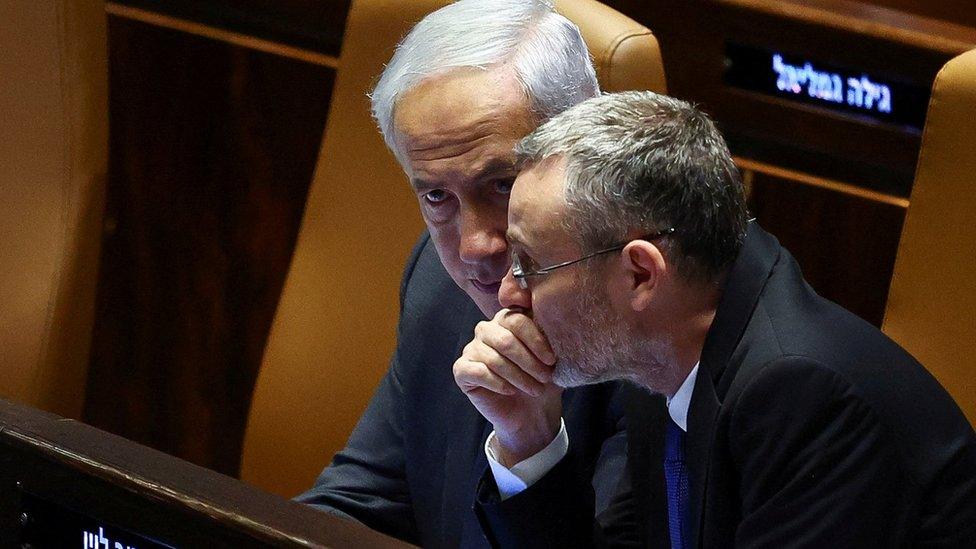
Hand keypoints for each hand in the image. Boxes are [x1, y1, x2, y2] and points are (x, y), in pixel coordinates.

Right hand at [454, 308, 561, 464]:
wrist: (531, 413)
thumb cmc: (541, 379)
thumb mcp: (550, 357)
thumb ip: (548, 335)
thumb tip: (553, 321)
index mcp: (507, 319)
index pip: (517, 320)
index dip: (536, 341)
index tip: (551, 360)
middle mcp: (486, 330)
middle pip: (505, 340)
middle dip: (528, 362)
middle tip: (545, 377)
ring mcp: (472, 349)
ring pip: (493, 358)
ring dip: (518, 377)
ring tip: (534, 388)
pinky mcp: (461, 370)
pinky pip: (478, 372)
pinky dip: (497, 383)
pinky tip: (510, 391)